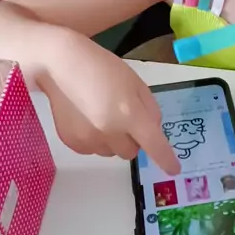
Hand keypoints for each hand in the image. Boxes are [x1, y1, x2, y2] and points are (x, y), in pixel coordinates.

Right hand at [37, 30, 179, 173]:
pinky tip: (86, 118)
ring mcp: (88, 139)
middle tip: (123, 119)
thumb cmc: (103, 68)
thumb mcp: (135, 83)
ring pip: (111, 152)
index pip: (154, 144)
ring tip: (101, 115)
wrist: (60, 65)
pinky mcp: (72, 142)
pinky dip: (95, 139)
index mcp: (130, 113)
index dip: (166, 159)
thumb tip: (153, 132)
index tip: (173, 169)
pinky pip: (93, 150)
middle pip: (131, 152)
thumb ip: (149, 109)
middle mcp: (109, 131)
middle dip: (132, 140)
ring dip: (113, 141)